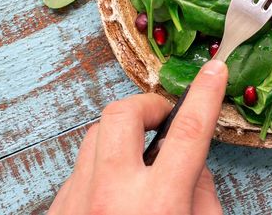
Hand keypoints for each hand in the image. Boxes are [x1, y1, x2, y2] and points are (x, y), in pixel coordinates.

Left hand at [49, 59, 227, 214]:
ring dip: (122, 138)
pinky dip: (101, 170)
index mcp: (158, 204)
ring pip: (95, 137)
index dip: (205, 95)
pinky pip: (79, 171)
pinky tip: (115, 191)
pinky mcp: (57, 210)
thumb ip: (201, 195)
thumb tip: (194, 163)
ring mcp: (78, 201)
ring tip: (140, 160)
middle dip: (147, 106)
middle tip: (163, 119)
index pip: (188, 131)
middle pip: (123, 114)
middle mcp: (111, 196)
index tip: (214, 71)